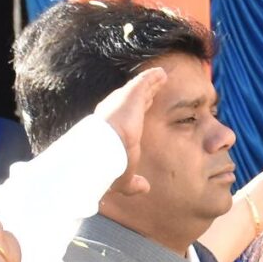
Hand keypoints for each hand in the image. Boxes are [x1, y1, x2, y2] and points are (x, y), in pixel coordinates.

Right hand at [91, 67, 165, 197]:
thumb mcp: (122, 178)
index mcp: (112, 130)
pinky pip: (143, 82)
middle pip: (133, 101)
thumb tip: (144, 187)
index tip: (144, 108)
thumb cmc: (108, 167)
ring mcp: (122, 102)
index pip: (126, 119)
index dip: (136, 113)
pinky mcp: (130, 95)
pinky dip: (152, 77)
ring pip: (139, 90)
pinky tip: (162, 74)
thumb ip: (133, 183)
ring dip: (150, 84)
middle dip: (144, 95)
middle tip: (154, 90)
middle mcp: (114, 113)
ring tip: (161, 77)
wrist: (100, 153)